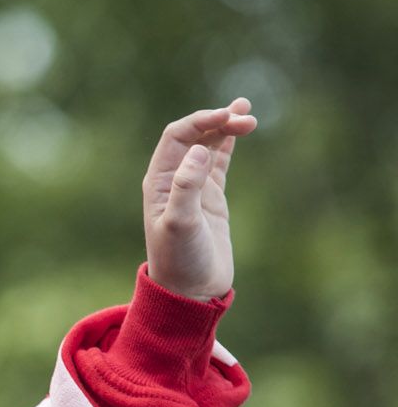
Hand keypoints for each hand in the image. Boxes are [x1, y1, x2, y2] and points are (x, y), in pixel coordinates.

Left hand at [142, 98, 257, 299]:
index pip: (177, 136)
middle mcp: (173, 180)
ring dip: (225, 128)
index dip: (201, 121)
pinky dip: (228, 145)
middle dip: (218, 121)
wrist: (191, 290)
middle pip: (194, 136)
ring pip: (208, 146)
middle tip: (248, 119)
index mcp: (159, 181)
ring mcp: (193, 187)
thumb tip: (197, 150)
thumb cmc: (180, 260)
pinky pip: (218, 162)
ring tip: (249, 115)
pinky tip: (240, 130)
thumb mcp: (181, 224)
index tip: (229, 115)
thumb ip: (186, 187)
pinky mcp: (210, 198)